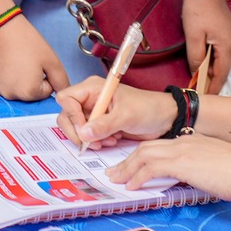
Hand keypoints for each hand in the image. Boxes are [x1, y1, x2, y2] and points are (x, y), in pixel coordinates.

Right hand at [0, 13, 69, 102]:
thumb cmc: (27, 42)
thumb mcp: (51, 60)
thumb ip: (61, 81)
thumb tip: (64, 93)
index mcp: (29, 92)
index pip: (45, 92)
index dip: (45, 77)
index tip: (37, 63)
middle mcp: (12, 96)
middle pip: (29, 94)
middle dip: (31, 81)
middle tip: (25, 61)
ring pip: (15, 90)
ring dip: (16, 80)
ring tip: (13, 61)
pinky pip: (1, 86)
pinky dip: (3, 78)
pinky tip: (2, 63)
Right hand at [55, 77, 175, 147]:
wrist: (164, 118)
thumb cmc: (148, 108)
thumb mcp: (126, 116)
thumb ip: (104, 124)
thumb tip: (83, 133)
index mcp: (93, 88)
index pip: (67, 99)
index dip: (72, 115)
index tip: (86, 128)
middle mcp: (90, 99)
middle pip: (67, 116)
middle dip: (78, 132)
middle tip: (93, 142)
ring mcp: (94, 113)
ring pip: (76, 128)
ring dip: (89, 139)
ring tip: (108, 141)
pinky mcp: (100, 125)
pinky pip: (88, 136)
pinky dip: (97, 142)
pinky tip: (112, 140)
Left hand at [107, 132, 230, 201]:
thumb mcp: (219, 168)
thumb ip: (205, 170)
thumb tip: (199, 180)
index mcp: (193, 141)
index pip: (160, 145)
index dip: (143, 155)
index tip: (133, 165)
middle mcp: (184, 142)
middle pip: (146, 147)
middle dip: (128, 160)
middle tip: (116, 172)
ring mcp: (181, 151)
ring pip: (143, 156)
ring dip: (127, 169)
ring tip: (116, 180)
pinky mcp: (181, 163)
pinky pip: (150, 168)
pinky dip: (138, 177)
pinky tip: (132, 187)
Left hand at [183, 0, 230, 93]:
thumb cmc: (198, 11)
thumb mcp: (193, 36)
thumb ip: (196, 57)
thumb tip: (197, 73)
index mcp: (228, 48)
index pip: (222, 75)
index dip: (214, 88)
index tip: (207, 99)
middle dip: (224, 83)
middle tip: (211, 92)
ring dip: (225, 73)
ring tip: (211, 82)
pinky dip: (226, 64)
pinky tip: (213, 66)